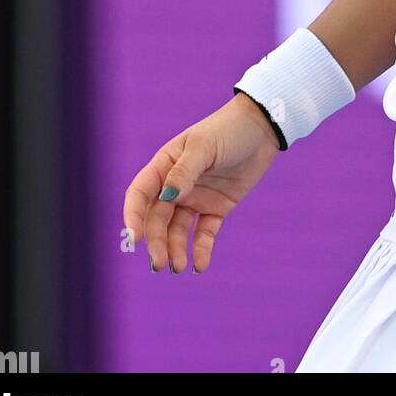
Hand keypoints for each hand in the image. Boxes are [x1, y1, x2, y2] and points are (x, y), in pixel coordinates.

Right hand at [123, 95, 281, 273]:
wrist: (262, 127)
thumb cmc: (229, 129)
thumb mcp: (204, 146)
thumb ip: (184, 171)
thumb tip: (166, 197)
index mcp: (165, 165)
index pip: (140, 194)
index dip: (133, 216)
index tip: (134, 238)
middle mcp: (176, 185)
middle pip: (157, 218)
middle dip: (156, 242)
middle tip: (160, 264)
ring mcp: (196, 198)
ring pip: (177, 230)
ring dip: (175, 250)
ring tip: (179, 267)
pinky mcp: (216, 208)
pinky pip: (204, 233)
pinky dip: (200, 250)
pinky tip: (200, 265)